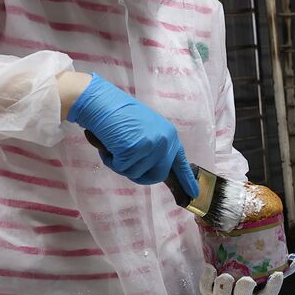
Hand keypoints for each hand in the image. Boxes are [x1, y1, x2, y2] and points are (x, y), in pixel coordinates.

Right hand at [68, 73, 199, 196]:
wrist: (101, 102)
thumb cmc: (118, 116)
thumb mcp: (145, 131)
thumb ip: (154, 147)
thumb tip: (157, 169)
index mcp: (169, 135)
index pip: (180, 162)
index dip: (186, 179)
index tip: (194, 193)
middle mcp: (164, 141)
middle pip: (157, 175)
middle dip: (139, 175)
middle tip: (124, 162)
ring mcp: (151, 146)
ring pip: (136, 173)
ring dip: (121, 164)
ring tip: (115, 144)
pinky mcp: (134, 150)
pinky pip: (121, 168)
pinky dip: (111, 160)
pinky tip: (108, 144)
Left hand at [201, 253, 294, 294]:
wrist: (228, 258)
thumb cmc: (252, 264)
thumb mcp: (268, 263)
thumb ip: (283, 262)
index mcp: (258, 292)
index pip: (268, 294)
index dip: (273, 287)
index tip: (276, 275)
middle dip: (244, 291)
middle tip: (246, 280)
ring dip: (223, 288)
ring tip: (225, 275)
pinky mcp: (210, 289)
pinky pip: (206, 289)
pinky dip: (206, 280)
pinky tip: (210, 267)